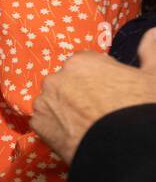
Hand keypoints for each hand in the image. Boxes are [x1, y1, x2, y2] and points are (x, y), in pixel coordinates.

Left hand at [31, 29, 155, 163]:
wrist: (125, 148)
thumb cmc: (140, 109)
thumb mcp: (154, 76)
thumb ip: (151, 51)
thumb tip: (153, 32)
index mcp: (81, 62)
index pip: (85, 65)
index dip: (100, 79)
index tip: (111, 92)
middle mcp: (56, 78)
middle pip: (67, 83)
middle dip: (80, 93)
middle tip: (101, 111)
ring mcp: (43, 102)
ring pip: (54, 103)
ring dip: (65, 110)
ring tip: (89, 126)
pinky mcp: (37, 126)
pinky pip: (44, 123)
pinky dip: (56, 129)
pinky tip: (76, 136)